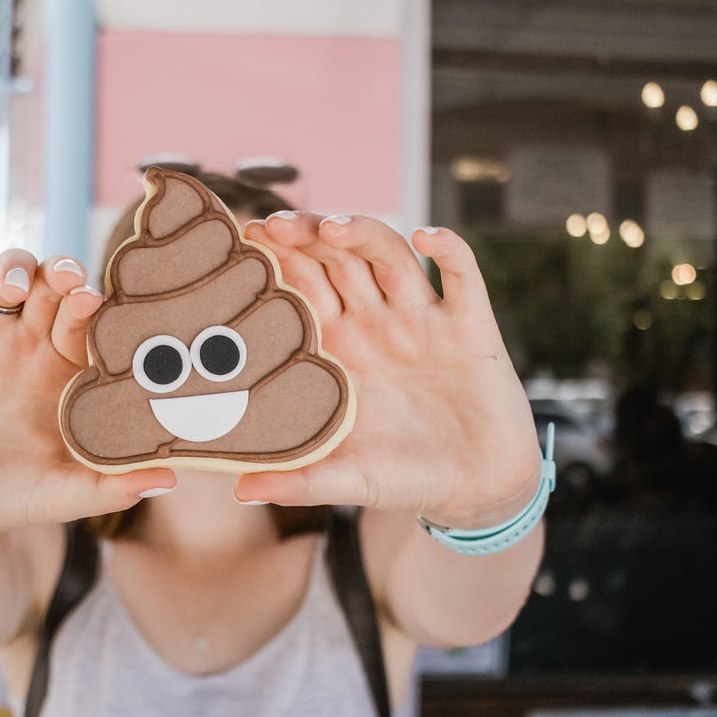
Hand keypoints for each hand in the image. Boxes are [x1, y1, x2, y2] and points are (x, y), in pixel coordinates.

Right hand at [0, 200, 175, 540]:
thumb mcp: (52, 497)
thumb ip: (104, 488)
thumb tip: (170, 480)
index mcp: (64, 376)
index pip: (93, 327)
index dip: (102, 312)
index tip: (106, 307)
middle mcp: (29, 346)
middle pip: (56, 290)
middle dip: (66, 278)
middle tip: (72, 287)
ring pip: (8, 274)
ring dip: (15, 267)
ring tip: (10, 288)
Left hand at [235, 213, 540, 527]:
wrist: (476, 489)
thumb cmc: (404, 479)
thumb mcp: (348, 479)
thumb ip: (298, 481)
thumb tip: (240, 491)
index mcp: (339, 349)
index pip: (303, 287)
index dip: (279, 259)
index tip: (248, 238)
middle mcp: (376, 323)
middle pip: (338, 259)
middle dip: (309, 236)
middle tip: (278, 225)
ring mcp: (423, 321)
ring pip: (390, 256)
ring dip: (364, 233)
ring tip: (334, 228)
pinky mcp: (470, 328)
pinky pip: (463, 275)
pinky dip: (449, 249)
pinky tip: (428, 237)